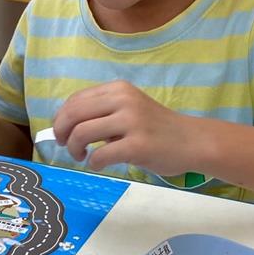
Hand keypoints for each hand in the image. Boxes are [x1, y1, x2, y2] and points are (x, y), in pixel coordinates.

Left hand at [53, 81, 199, 176]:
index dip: (61, 118)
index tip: (61, 132)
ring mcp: (131, 122)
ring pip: (82, 133)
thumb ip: (104, 112)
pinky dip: (93, 163)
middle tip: (66, 146)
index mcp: (119, 90)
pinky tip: (99, 165)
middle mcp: (123, 101)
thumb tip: (67, 127)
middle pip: (74, 114)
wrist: (192, 141)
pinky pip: (100, 155)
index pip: (76, 100)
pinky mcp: (137, 145)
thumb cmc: (158, 128)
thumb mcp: (130, 109)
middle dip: (61, 133)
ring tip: (81, 156)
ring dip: (74, 148)